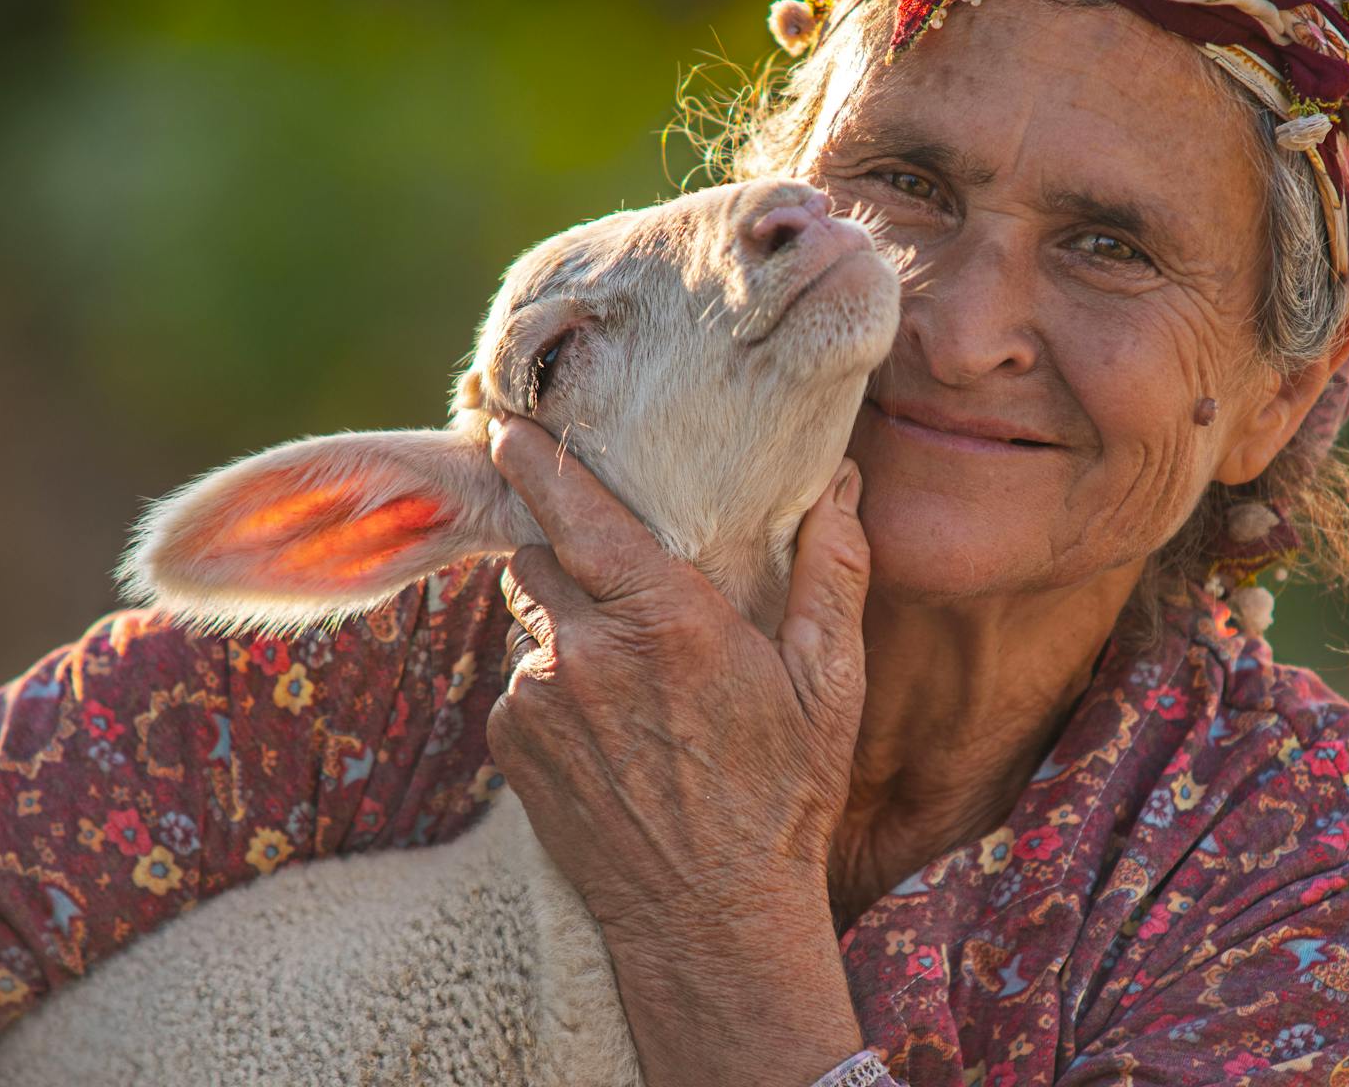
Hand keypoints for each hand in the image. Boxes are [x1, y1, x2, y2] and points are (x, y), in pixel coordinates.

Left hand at [484, 414, 870, 940]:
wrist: (711, 922)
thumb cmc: (782, 799)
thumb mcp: (828, 685)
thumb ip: (830, 573)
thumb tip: (837, 485)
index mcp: (666, 619)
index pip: (578, 512)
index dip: (538, 460)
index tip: (511, 425)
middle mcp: (587, 651)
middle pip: (540, 557)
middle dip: (568, 556)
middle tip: (619, 586)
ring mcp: (539, 701)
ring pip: (531, 623)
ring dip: (567, 630)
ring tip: (630, 683)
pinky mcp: (512, 745)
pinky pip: (520, 685)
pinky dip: (553, 690)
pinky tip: (608, 733)